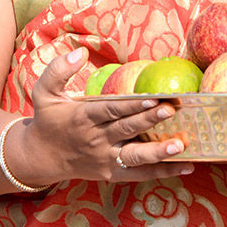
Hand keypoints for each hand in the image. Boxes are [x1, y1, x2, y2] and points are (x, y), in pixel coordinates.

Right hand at [14, 48, 193, 184]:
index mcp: (83, 117)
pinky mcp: (112, 173)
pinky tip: (187, 165)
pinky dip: (162, 171)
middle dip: (150, 120)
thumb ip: (57, 70)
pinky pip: (139, 174)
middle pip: (127, 129)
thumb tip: (79, 53)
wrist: (40, 158)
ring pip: (135, 156)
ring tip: (181, 145)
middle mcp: (96, 139)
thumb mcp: (43, 93)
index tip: (152, 98)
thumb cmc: (48, 120)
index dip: (131, 105)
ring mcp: (105, 159)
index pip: (110, 110)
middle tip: (172, 111)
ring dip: (159, 152)